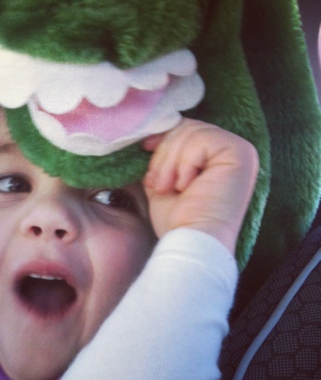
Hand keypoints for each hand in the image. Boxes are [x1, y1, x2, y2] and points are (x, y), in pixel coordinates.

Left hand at [142, 119, 258, 254]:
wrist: (190, 242)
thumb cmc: (179, 220)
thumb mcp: (165, 180)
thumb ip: (165, 157)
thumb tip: (150, 136)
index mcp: (218, 157)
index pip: (187, 130)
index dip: (164, 138)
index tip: (146, 149)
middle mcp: (234, 151)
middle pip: (188, 128)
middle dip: (165, 154)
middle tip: (159, 183)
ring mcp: (241, 151)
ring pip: (191, 132)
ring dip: (170, 162)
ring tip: (168, 187)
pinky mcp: (240, 153)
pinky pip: (200, 140)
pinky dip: (184, 163)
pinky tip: (185, 185)